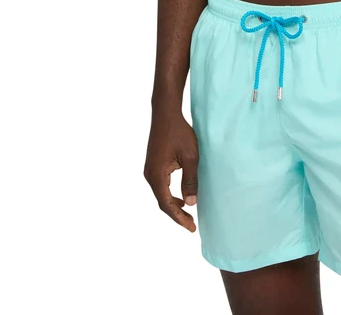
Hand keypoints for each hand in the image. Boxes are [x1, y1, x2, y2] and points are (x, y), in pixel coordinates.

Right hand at [144, 110, 198, 231]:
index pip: (167, 204)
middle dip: (177, 214)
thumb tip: (191, 203)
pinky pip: (160, 185)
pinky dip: (170, 194)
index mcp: (157, 175)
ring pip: (161, 194)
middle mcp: (149, 175)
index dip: (179, 218)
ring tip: (188, 213)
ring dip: (173, 204)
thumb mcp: (190, 157)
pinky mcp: (153, 164)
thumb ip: (190, 181)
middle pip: (162, 202)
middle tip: (191, 224)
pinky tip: (180, 196)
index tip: (191, 227)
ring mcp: (149, 169)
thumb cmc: (179, 133)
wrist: (165, 114)